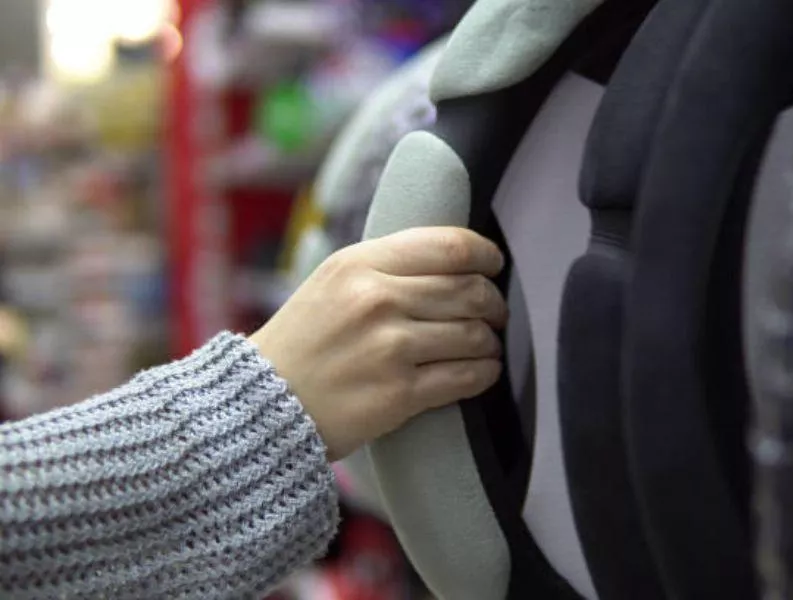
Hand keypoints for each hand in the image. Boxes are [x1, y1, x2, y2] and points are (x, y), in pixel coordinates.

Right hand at [251, 227, 507, 460]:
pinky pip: (467, 376)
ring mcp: (389, 347)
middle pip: (470, 290)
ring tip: (486, 346)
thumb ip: (386, 265)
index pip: (449, 245)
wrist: (261, 404)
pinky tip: (482, 371)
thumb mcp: (332, 281)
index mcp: (360, 264)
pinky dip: (485, 373)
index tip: (494, 265)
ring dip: (491, 342)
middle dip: (494, 303)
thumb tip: (455, 260)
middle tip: (496, 314)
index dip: (485, 254)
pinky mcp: (399, 394)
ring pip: (475, 334)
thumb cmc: (303, 342)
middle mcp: (376, 300)